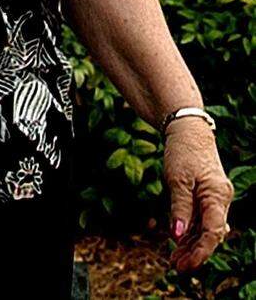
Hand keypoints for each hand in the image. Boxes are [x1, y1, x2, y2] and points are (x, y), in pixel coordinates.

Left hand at [164, 118, 233, 272]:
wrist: (187, 129)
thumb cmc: (183, 150)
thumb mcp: (177, 179)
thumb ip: (180, 208)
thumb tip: (178, 236)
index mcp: (218, 196)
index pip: (213, 232)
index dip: (202, 251)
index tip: (187, 264)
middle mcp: (220, 200)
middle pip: (210, 233)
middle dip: (195, 252)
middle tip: (176, 266)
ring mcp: (214, 198)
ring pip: (205, 228)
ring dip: (191, 244)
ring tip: (174, 260)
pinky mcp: (205, 196)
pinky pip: (200, 218)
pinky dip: (190, 231)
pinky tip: (178, 242)